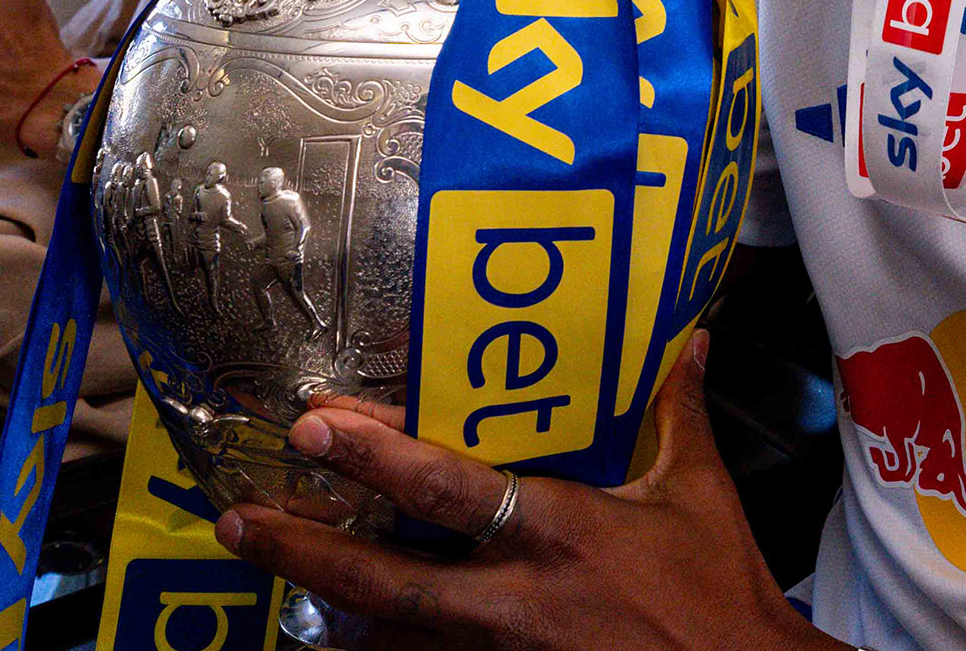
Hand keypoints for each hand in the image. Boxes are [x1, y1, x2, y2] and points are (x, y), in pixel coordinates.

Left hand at [218, 334, 839, 650]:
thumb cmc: (722, 595)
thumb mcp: (700, 495)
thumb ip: (675, 415)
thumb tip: (684, 342)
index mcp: (559, 530)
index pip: (448, 488)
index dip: (375, 456)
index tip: (314, 424)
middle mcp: (518, 598)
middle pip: (389, 580)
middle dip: (309, 548)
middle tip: (243, 519)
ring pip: (393, 634)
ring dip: (326, 604)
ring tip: (264, 569)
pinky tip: (337, 635)